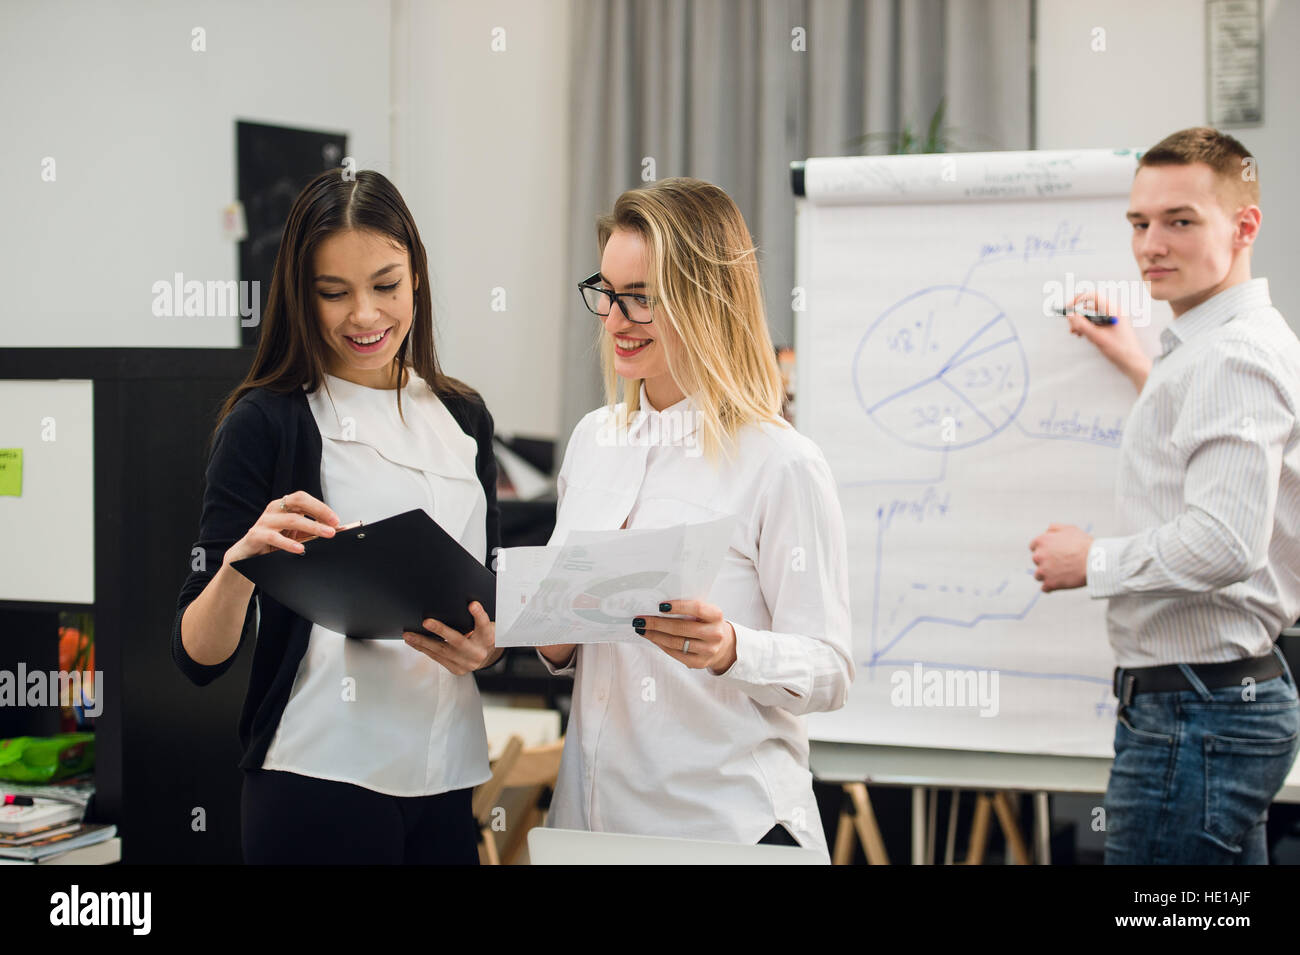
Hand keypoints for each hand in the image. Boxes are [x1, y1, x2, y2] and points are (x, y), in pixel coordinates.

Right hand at [224, 490, 339, 569]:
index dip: (321, 507)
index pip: (304, 498)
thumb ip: (311, 531)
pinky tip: (300, 549)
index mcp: (284, 506)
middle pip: (298, 501)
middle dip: (319, 511)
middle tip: (333, 525)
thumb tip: (335, 530)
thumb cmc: (273, 543)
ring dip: (312, 527)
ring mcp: (264, 521)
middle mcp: (274, 509)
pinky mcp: (256, 535)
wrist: (246, 557)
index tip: (336, 520)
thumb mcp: (294, 535)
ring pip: (291, 519)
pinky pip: (274, 537)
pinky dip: (289, 543)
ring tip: (326, 535)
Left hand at [404, 601, 498, 674]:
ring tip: (409, 634)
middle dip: (441, 631)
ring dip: (423, 642)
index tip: (472, 604)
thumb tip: (455, 604)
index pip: (484, 624)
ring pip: (442, 651)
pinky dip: (424, 649)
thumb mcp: (485, 625)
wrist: (486, 657)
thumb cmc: (482, 636)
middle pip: (458, 641)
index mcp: (488, 637)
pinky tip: (414, 642)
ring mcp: (466, 662)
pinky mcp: (456, 669)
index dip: (479, 614)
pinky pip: (437, 658)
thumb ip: (474, 618)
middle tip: (426, 622)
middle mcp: (478, 651)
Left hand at [634, 599, 736, 671]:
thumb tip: (658, 606)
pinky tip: (652, 638)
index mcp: (716, 615)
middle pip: (681, 628)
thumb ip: (688, 607)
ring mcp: (708, 650)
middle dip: (657, 623)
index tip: (660, 605)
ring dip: (654, 635)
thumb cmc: (707, 622)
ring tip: (641, 628)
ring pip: (675, 642)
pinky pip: (675, 653)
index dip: (678, 606)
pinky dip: (660, 644)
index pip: (697, 608)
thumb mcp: (705, 611)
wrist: (723, 644)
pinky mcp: (699, 662)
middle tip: (641, 619)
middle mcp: (715, 633)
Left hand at [1029, 523, 1092, 591]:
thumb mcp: (1069, 529)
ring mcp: (1043, 571)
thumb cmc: (1084, 544)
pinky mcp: (1050, 583)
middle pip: (1037, 560)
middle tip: (1060, 563)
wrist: (1094, 561)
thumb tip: (1046, 532)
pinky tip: (1059, 584)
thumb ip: (1054, 528)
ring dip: (1046, 575)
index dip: (1043, 549)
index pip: (1034, 546)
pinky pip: (1045, 588)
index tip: (1052, 553)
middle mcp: (1039, 556)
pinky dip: (1051, 587)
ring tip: (1060, 574)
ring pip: (1038, 575)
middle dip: (1046, 562)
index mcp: (1042, 541)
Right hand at [1062, 290, 1150, 390]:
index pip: (1093, 296)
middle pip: (1090, 306)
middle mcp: (1112, 312)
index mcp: (1113, 310)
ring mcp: (1111, 319)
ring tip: (1076, 333)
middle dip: (1078, 315)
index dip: (1078, 300)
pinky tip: (1083, 335)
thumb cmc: (1120, 349)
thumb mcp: (1097, 337)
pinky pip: (1095, 322)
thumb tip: (1070, 315)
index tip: (1069, 309)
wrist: (1132, 361)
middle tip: (1071, 325)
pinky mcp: (1109, 326)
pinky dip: (1087, 327)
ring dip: (1081, 322)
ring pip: (1091, 315)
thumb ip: (1082, 325)